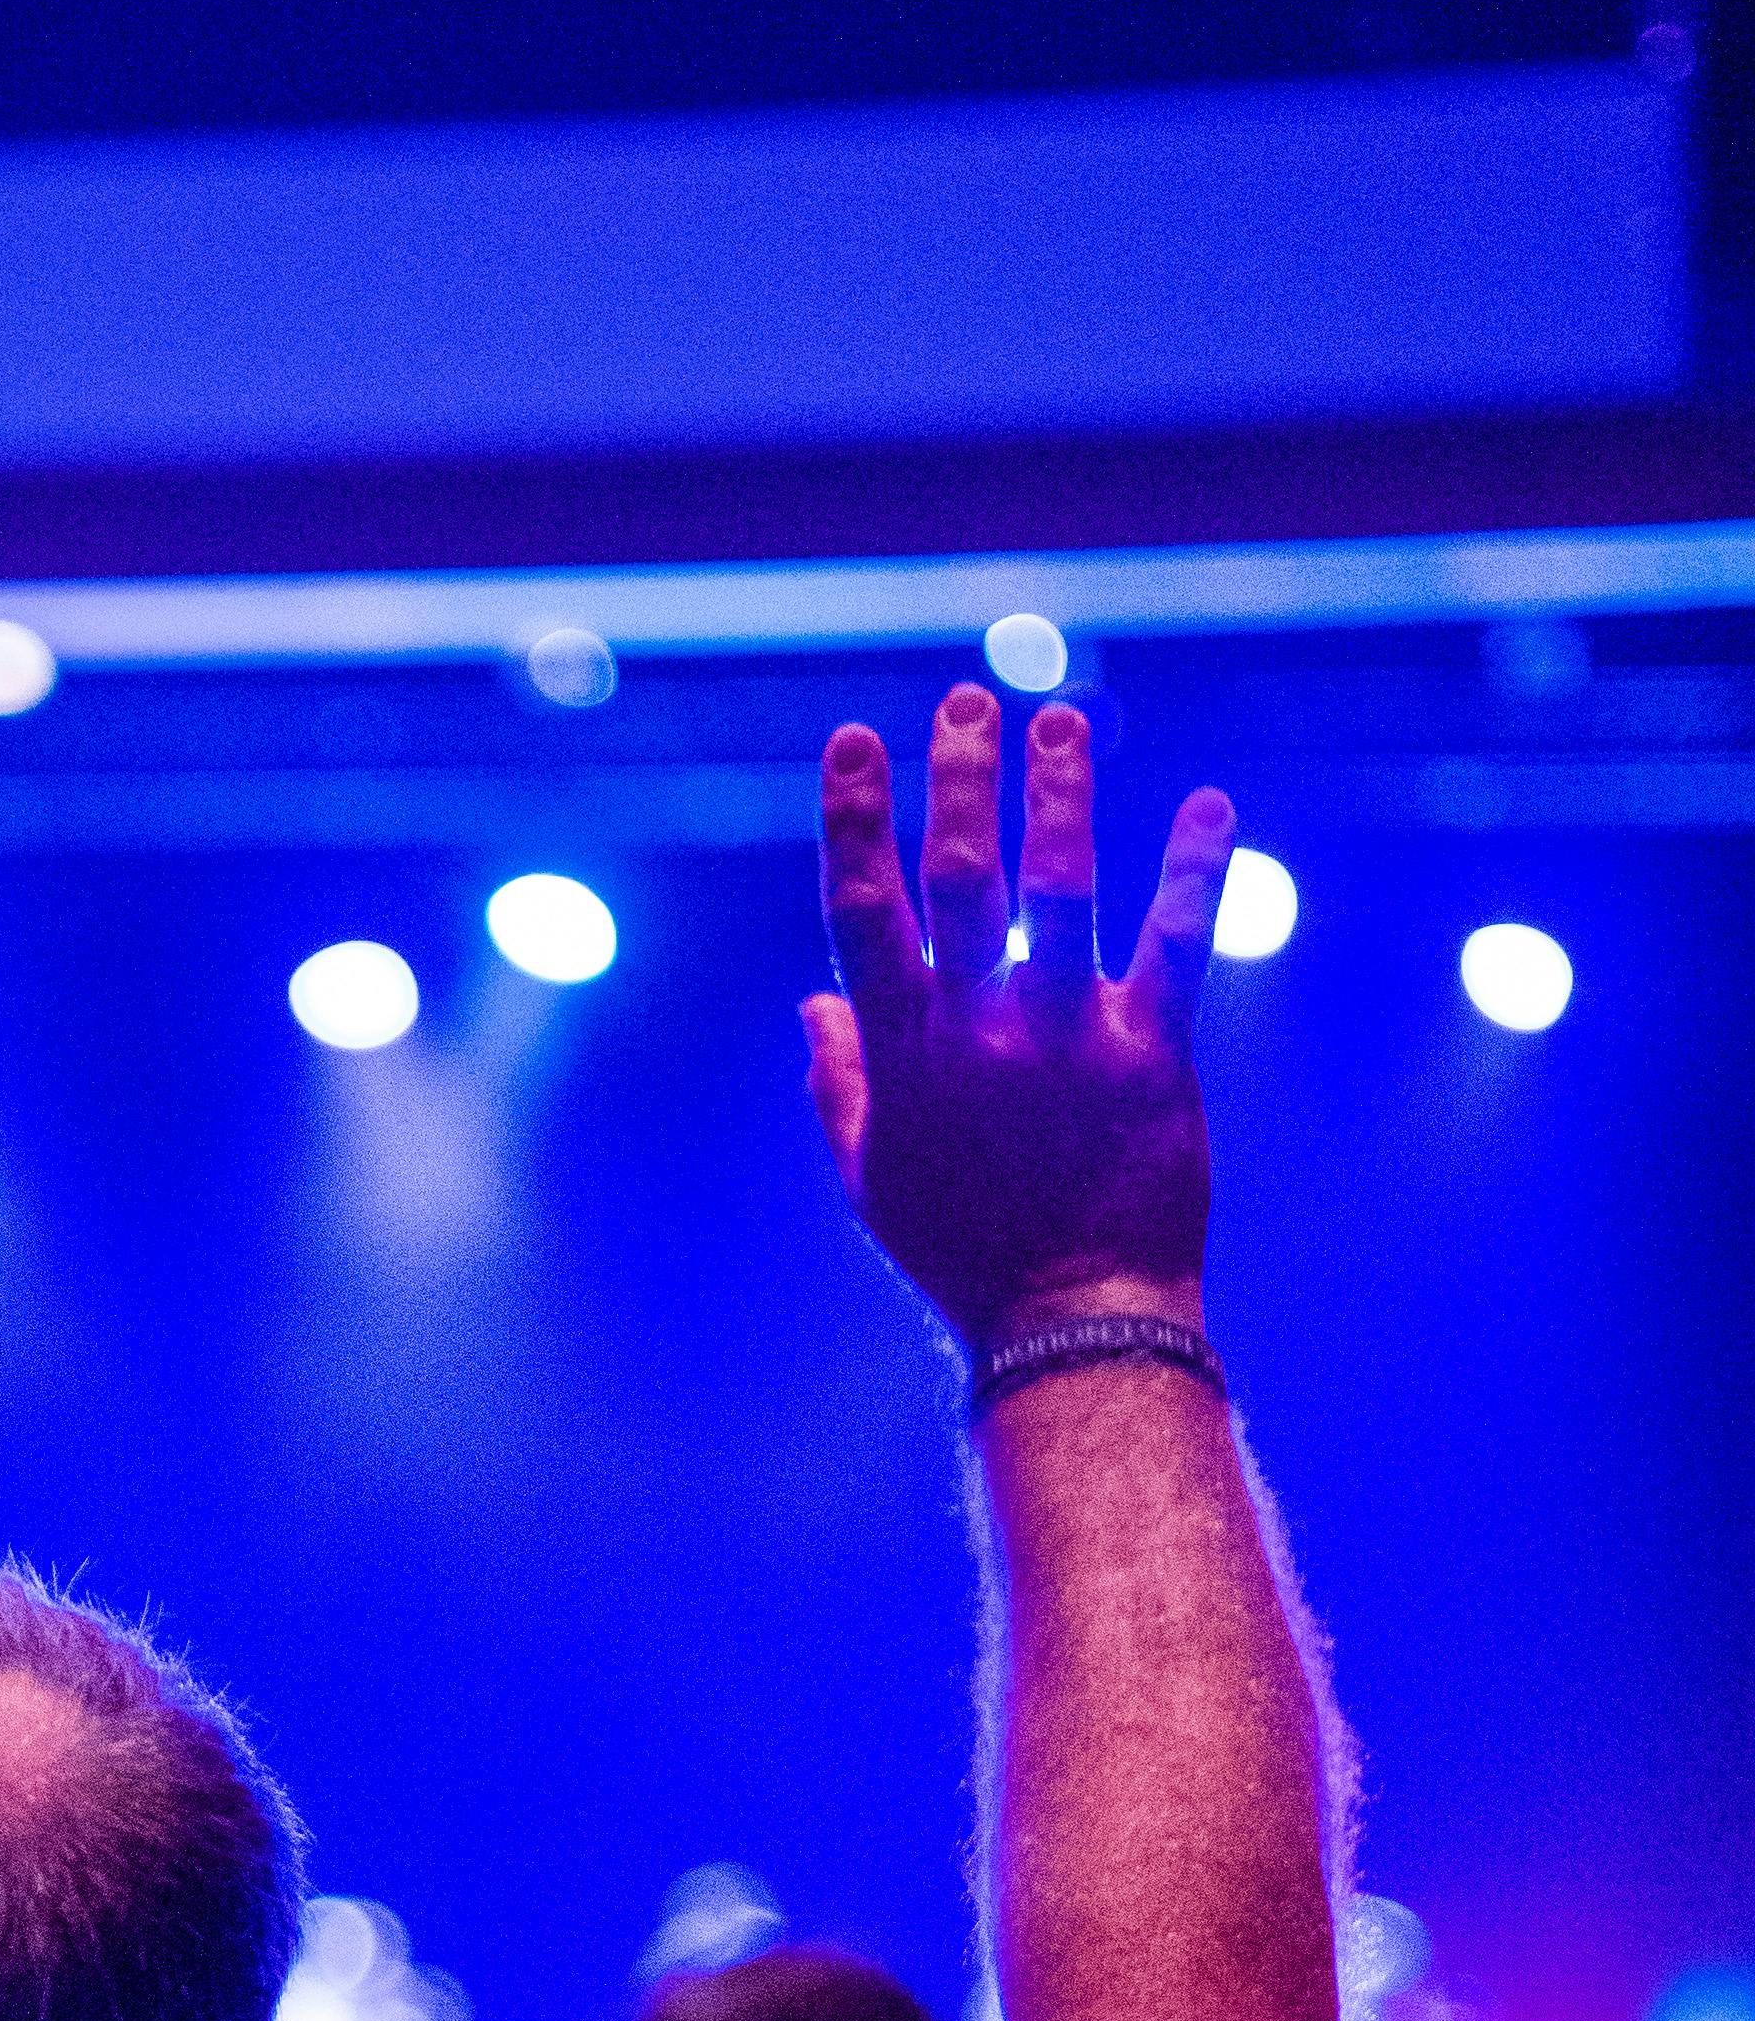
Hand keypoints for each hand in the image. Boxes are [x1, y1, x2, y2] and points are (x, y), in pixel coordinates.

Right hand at [806, 686, 1228, 1353]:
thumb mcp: (872, 1177)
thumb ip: (839, 1080)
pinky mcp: (1154, 1055)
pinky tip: (1210, 804)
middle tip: (967, 703)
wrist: (1073, 1318)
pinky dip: (1195, 869)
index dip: (857, 820)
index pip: (866, 913)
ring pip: (1064, 891)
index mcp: (905, 1056)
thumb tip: (810, 998)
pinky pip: (1178, 944)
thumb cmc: (962, 1253)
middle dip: (961, 782)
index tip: (857, 740)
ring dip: (1062, 798)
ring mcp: (1069, 1039)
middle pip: (964, 880)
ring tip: (1062, 723)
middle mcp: (981, 1033)